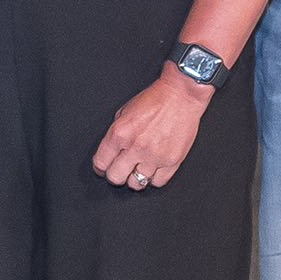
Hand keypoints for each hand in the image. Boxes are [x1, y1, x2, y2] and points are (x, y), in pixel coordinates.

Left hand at [91, 67, 212, 188]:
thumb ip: (116, 132)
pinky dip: (154, 178)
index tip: (103, 168)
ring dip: (134, 178)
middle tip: (119, 170)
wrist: (180, 96)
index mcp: (120, 133)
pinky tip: (152, 169)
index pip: (101, 163)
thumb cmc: (154, 100)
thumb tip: (110, 150)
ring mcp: (154, 156)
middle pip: (116, 178)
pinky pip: (158, 182)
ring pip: (136, 184)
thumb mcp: (124, 111)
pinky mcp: (172, 162)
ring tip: (137, 170)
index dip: (100, 168)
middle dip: (115, 175)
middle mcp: (135, 147)